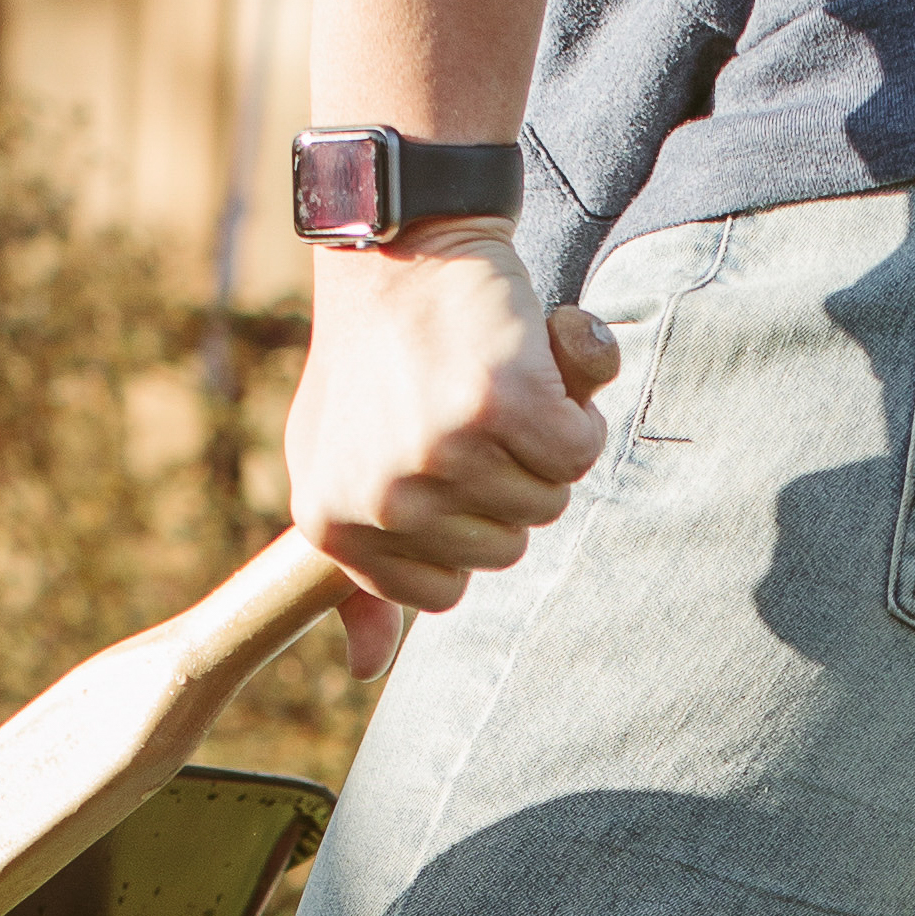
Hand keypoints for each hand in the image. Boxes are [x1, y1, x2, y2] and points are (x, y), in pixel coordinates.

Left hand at [286, 223, 620, 677]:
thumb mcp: (336, 467)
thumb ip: (357, 568)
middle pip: (505, 549)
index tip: (444, 466)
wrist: (400, 246)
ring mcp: (442, 455)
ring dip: (544, 442)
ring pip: (548, 501)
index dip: (466, 528)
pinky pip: (579, 452)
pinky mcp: (502, 407)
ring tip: (496, 380)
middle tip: (468, 408)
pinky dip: (578, 407)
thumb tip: (365, 669)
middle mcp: (385, 498)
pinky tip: (538, 360)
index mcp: (335, 525)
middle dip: (507, 483)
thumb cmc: (375, 363)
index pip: (446, 592)